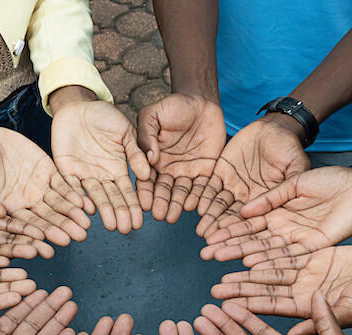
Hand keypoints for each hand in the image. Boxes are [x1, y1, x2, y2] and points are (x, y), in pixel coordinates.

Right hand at [0, 117, 90, 244]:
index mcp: (7, 210)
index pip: (24, 227)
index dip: (36, 237)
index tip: (48, 248)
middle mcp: (25, 203)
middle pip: (46, 219)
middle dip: (61, 229)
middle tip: (77, 238)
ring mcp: (38, 188)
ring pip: (58, 205)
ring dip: (72, 215)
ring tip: (85, 225)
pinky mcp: (47, 172)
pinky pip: (63, 185)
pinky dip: (74, 194)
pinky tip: (84, 203)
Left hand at [51, 98, 149, 233]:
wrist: (78, 106)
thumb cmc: (105, 117)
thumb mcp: (125, 132)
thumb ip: (135, 153)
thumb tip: (147, 174)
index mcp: (117, 169)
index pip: (127, 192)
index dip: (133, 207)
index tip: (139, 221)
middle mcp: (101, 176)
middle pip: (111, 198)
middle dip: (119, 214)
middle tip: (125, 229)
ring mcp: (83, 174)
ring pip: (93, 196)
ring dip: (102, 210)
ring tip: (110, 224)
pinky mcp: (64, 168)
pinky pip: (70, 185)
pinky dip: (77, 195)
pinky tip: (86, 207)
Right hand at [136, 94, 225, 222]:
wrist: (201, 101)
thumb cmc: (173, 106)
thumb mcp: (152, 115)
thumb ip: (146, 136)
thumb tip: (149, 159)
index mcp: (153, 159)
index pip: (147, 180)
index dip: (146, 192)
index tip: (144, 204)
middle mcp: (169, 169)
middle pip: (164, 191)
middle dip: (162, 203)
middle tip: (161, 215)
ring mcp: (188, 171)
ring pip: (182, 192)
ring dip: (178, 205)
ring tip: (174, 215)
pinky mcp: (206, 170)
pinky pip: (203, 186)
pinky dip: (199, 196)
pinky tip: (195, 206)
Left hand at [195, 115, 310, 237]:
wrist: (273, 127)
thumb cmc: (288, 147)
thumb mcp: (296, 167)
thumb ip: (292, 186)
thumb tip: (294, 207)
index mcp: (266, 202)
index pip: (254, 223)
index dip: (245, 236)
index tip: (236, 249)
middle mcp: (247, 199)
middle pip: (233, 220)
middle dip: (222, 234)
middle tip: (211, 247)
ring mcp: (233, 187)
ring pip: (219, 206)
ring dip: (210, 219)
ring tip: (202, 232)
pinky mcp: (221, 173)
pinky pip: (209, 187)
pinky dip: (204, 197)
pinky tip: (197, 208)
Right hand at [203, 167, 351, 262]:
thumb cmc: (331, 179)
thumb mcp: (294, 183)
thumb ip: (269, 198)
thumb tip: (243, 211)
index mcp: (277, 213)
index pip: (248, 225)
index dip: (228, 231)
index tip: (208, 237)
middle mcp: (283, 230)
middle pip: (251, 242)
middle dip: (229, 249)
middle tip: (206, 256)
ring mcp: (297, 241)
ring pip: (266, 252)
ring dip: (243, 259)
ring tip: (222, 263)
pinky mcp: (314, 248)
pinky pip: (288, 257)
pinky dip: (270, 261)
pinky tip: (250, 265)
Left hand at [210, 245, 351, 334]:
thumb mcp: (350, 314)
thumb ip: (321, 323)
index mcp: (309, 309)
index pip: (272, 306)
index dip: (247, 304)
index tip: (224, 304)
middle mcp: (304, 292)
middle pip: (265, 288)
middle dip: (240, 287)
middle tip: (213, 288)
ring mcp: (309, 273)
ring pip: (271, 269)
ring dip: (248, 268)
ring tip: (223, 265)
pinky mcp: (316, 255)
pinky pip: (287, 251)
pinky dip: (269, 250)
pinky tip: (247, 248)